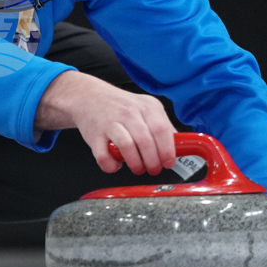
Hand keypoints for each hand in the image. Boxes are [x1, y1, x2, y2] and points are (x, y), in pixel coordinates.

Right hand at [35, 71, 176, 174]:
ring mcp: (111, 122)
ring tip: (138, 168)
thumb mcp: (145, 108)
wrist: (88, 96)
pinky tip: (116, 164)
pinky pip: (104, 156)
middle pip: (147, 141)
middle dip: (152, 162)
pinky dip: (112, 165)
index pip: (162, 130)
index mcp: (147, 106)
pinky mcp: (95, 134)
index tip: (168, 162)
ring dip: (136, 164)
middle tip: (153, 169)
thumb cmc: (120, 106)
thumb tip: (179, 146)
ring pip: (128, 147)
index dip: (167, 151)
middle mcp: (129, 112)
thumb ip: (161, 125)